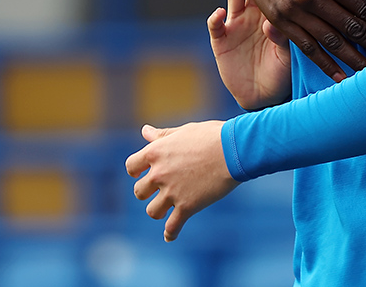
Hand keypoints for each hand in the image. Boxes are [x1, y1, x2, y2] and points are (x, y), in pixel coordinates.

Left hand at [126, 121, 237, 241]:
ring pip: (153, 211)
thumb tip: (145, 131)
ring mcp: (172, 192)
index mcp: (156, 152)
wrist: (234, 150)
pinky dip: (170, 233)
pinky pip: (172, 227)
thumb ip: (163, 135)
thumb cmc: (212, 136)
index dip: (136, 171)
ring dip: (159, 211)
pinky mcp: (187, 207)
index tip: (143, 174)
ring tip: (167, 209)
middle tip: (160, 191)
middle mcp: (159, 174)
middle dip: (148, 192)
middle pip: (139, 192)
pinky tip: (170, 235)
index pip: (131, 166)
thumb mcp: (184, 131)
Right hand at [208, 0, 291, 108]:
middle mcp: (253, 14)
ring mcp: (235, 25)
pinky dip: (215, 19)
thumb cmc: (282, 72)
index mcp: (273, 12)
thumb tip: (275, 22)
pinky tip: (218, 13)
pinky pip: (215, 26)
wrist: (263, 97)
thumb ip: (283, 38)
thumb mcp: (288, 54)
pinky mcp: (221, 41)